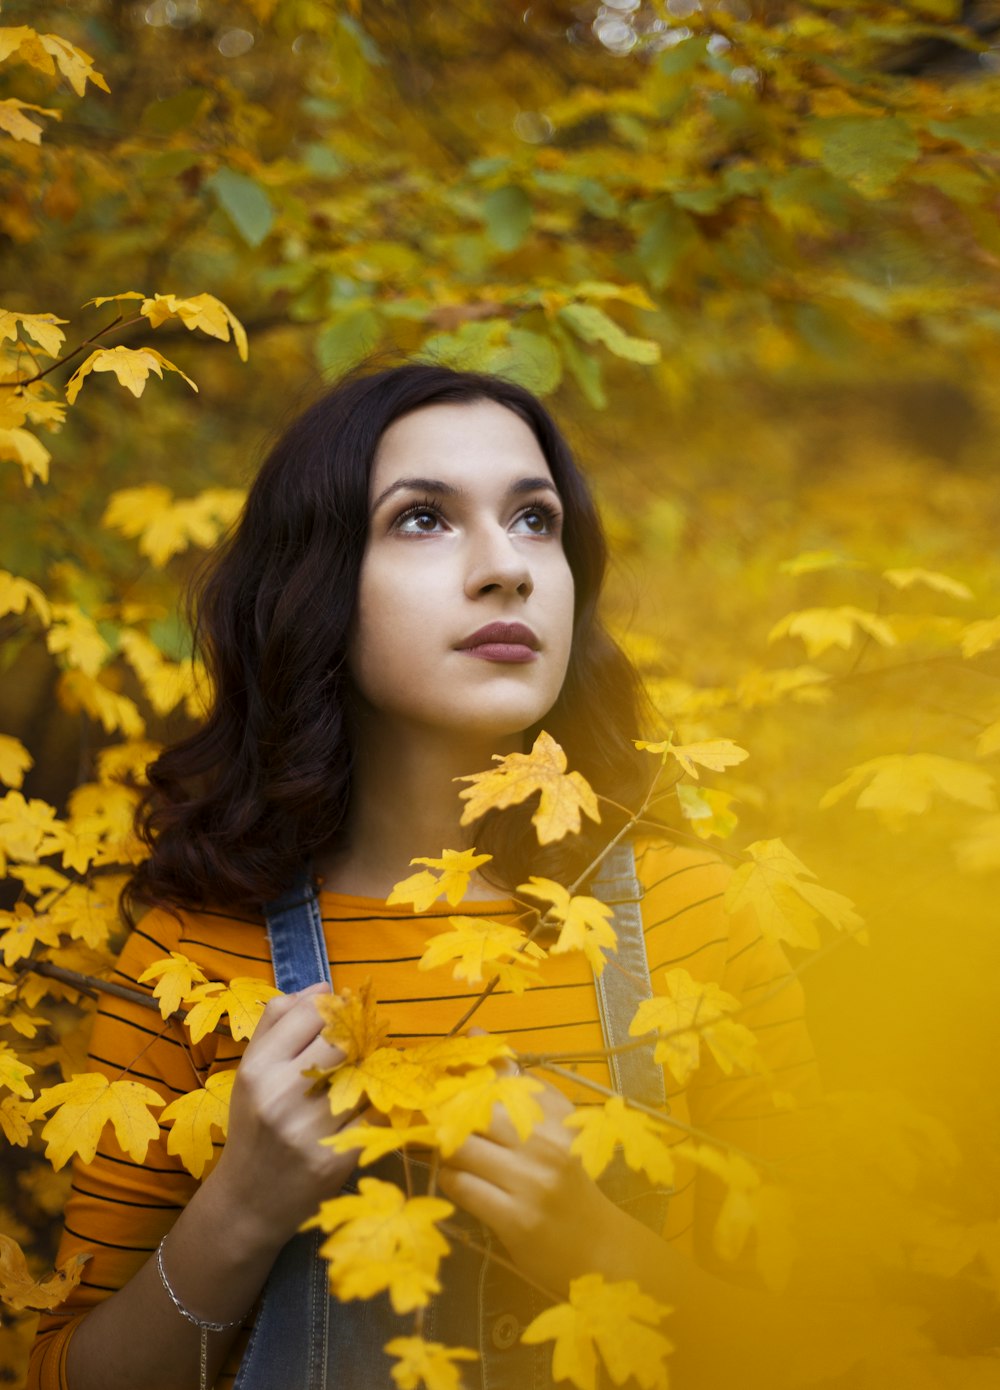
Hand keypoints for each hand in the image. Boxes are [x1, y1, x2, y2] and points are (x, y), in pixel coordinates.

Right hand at [205, 983, 360, 1250]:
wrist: (249, 1202)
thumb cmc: (254, 1126)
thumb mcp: (251, 1071)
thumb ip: (278, 1022)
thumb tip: (322, 986)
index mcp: (257, 1069)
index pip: (312, 1010)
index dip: (333, 1006)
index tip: (340, 1014)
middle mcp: (282, 1096)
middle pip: (343, 1039)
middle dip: (356, 1037)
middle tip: (358, 1043)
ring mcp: (310, 1129)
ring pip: (364, 1074)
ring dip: (369, 1071)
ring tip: (358, 1075)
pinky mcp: (337, 1157)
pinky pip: (373, 1113)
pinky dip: (372, 1108)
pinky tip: (358, 1112)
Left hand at [436, 1055, 621, 1295]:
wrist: (597, 1249)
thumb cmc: (567, 1181)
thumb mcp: (550, 1126)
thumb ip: (514, 1082)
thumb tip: (476, 1033)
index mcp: (556, 1114)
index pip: (499, 1078)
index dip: (463, 1077)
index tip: (444, 1079)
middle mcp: (547, 1143)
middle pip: (474, 1111)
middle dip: (448, 1115)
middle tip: (438, 1122)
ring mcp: (532, 1182)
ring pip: (461, 1148)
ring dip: (447, 1152)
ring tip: (456, 1157)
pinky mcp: (517, 1219)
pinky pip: (462, 1186)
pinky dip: (452, 1180)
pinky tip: (463, 1183)